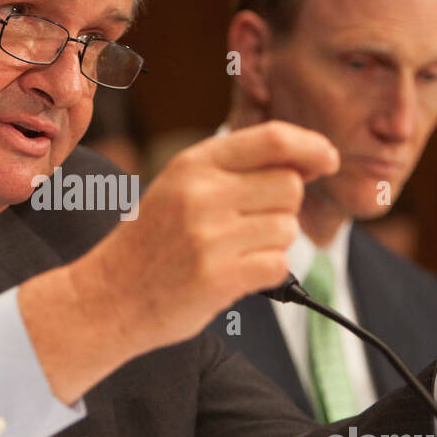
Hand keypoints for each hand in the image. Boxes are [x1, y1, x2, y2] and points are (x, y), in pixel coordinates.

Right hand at [19, 121, 338, 400]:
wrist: (108, 297)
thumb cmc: (153, 243)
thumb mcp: (181, 186)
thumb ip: (235, 170)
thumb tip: (308, 162)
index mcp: (194, 164)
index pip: (273, 139)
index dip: (311, 147)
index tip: (327, 160)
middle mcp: (202, 193)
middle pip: (289, 186)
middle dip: (282, 208)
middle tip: (250, 226)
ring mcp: (209, 236)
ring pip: (287, 229)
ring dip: (272, 244)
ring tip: (232, 253)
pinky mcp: (218, 277)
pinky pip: (278, 265)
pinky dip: (265, 273)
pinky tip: (233, 275)